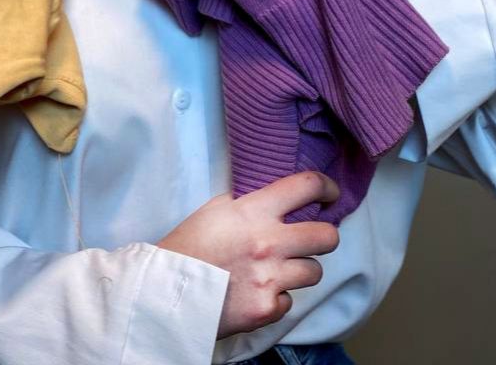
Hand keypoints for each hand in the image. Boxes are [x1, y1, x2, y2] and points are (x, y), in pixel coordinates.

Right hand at [156, 171, 341, 339]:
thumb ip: (250, 204)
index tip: (329, 195)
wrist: (165, 291)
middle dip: (323, 236)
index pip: (307, 186)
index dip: (327, 188)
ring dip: (299, 270)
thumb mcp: (216, 209)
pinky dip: (277, 298)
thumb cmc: (187, 246)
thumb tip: (278, 199)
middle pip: (328, 236)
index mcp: (254, 211)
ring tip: (276, 270)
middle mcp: (268, 243)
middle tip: (310, 239)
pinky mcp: (266, 309)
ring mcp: (270, 278)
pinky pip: (289, 301)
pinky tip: (256, 293)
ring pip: (314, 271)